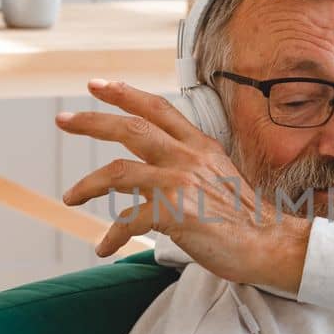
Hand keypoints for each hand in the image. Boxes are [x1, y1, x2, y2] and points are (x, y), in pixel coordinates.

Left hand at [57, 79, 310, 292]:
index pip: (158, 108)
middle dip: (92, 121)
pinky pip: (129, 221)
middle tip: (63, 119)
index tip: (99, 85)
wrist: (269, 243)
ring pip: (119, 171)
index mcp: (199, 145)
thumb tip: (151, 174)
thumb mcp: (217, 176)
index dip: (125, 93)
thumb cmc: (244, 218)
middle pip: (131, 128)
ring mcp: (181, 182)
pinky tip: (104, 248)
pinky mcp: (176, 212)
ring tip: (70, 197)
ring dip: (88, 184)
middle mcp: (188, 156)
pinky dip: (112, 236)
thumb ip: (186, 167)